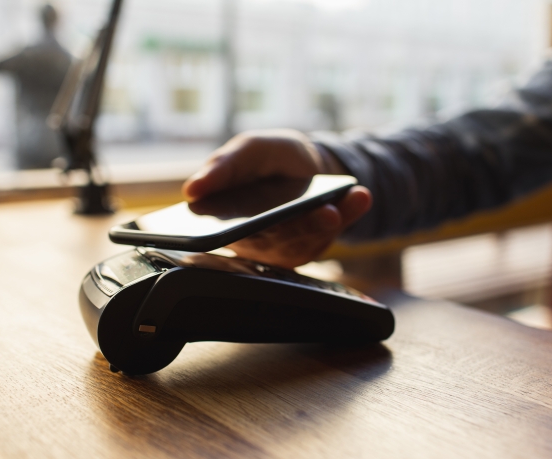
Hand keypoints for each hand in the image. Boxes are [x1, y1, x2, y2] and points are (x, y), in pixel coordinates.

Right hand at [183, 129, 370, 268]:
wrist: (306, 164)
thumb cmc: (269, 158)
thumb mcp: (247, 150)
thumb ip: (222, 166)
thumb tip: (192, 190)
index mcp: (225, 221)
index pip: (223, 234)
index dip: (233, 233)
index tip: (245, 226)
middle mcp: (254, 240)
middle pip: (273, 240)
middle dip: (300, 226)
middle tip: (323, 213)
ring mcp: (284, 246)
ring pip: (304, 241)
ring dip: (328, 222)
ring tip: (344, 203)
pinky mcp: (312, 245)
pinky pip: (329, 235)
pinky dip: (348, 214)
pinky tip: (360, 197)